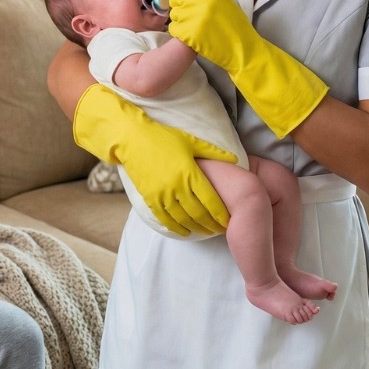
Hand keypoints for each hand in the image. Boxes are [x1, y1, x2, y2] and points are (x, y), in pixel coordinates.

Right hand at [73, 84, 230, 236]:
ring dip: (196, 228)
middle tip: (220, 229)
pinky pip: (165, 220)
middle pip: (199, 214)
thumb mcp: (190, 141)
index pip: (211, 200)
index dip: (221, 214)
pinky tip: (185, 231)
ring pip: (183, 220)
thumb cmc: (163, 137)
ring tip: (206, 231)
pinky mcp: (150, 198)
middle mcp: (177, 187)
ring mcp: (162, 194)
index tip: (229, 220)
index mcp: (190, 172)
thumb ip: (214, 152)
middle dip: (212, 225)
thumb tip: (236, 160)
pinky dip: (177, 228)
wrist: (131, 138)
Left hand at [165, 0, 328, 138]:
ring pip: (174, 13)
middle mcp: (201, 2)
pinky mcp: (189, 34)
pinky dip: (178, 32)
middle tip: (188, 12)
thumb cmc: (235, 25)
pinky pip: (174, 28)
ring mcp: (194, 18)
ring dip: (179, 18)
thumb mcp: (224, 1)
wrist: (243, 49)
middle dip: (178, 3)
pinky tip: (190, 34)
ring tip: (193, 25)